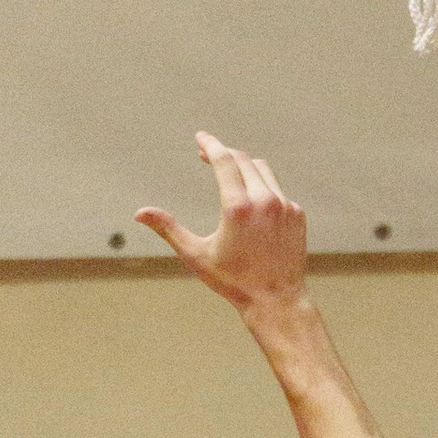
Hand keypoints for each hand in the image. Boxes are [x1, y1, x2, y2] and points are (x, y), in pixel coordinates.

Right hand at [137, 135, 308, 316]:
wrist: (276, 300)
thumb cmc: (232, 281)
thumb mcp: (196, 254)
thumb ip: (168, 228)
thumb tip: (139, 213)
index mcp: (238, 207)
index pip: (224, 161)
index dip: (211, 144)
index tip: (201, 136)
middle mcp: (265, 201)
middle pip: (242, 160)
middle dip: (223, 153)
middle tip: (206, 154)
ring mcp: (285, 206)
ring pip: (262, 170)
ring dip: (243, 166)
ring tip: (228, 171)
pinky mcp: (297, 214)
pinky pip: (277, 190)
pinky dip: (262, 187)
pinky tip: (251, 199)